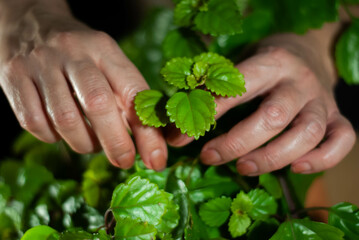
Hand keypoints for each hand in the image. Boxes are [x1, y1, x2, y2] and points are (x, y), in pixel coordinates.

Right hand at [0, 12, 166, 169]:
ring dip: (84, 143)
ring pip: (65, 119)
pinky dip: (52, 137)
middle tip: (124, 161)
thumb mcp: (110, 65)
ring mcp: (40, 64)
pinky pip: (34, 123)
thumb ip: (130, 101)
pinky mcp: (14, 77)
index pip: (133, 92)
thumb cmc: (82, 55)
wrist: (32, 23)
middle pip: (98, 104)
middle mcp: (73, 52)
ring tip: (92, 144)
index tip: (156, 159)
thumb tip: (153, 148)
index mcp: (105, 49)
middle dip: (116, 143)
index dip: (147, 131)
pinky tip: (61, 132)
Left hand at [167, 40, 355, 175]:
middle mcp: (299, 81)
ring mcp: (321, 101)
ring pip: (306, 134)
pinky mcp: (337, 117)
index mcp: (270, 62)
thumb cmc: (262, 65)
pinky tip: (295, 168)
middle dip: (236, 143)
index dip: (208, 114)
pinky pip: (342, 140)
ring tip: (243, 168)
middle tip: (209, 157)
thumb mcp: (237, 67)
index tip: (181, 137)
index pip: (238, 88)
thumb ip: (211, 93)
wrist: (306, 51)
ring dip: (272, 158)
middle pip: (273, 116)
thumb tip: (174, 133)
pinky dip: (322, 159)